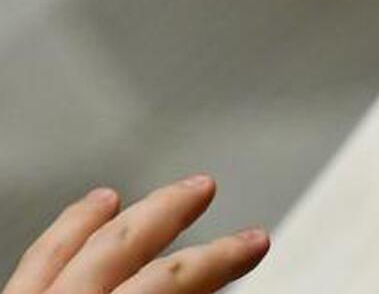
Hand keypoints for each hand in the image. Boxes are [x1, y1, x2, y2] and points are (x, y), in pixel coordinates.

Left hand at [3, 175, 268, 293]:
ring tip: (128, 197)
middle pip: (124, 243)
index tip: (256, 241)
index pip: (175, 277)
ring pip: (65, 247)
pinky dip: (61, 236)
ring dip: (105, 217)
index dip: (223, 256)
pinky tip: (74, 226)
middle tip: (203, 186)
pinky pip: (30, 265)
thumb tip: (215, 287)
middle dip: (169, 210)